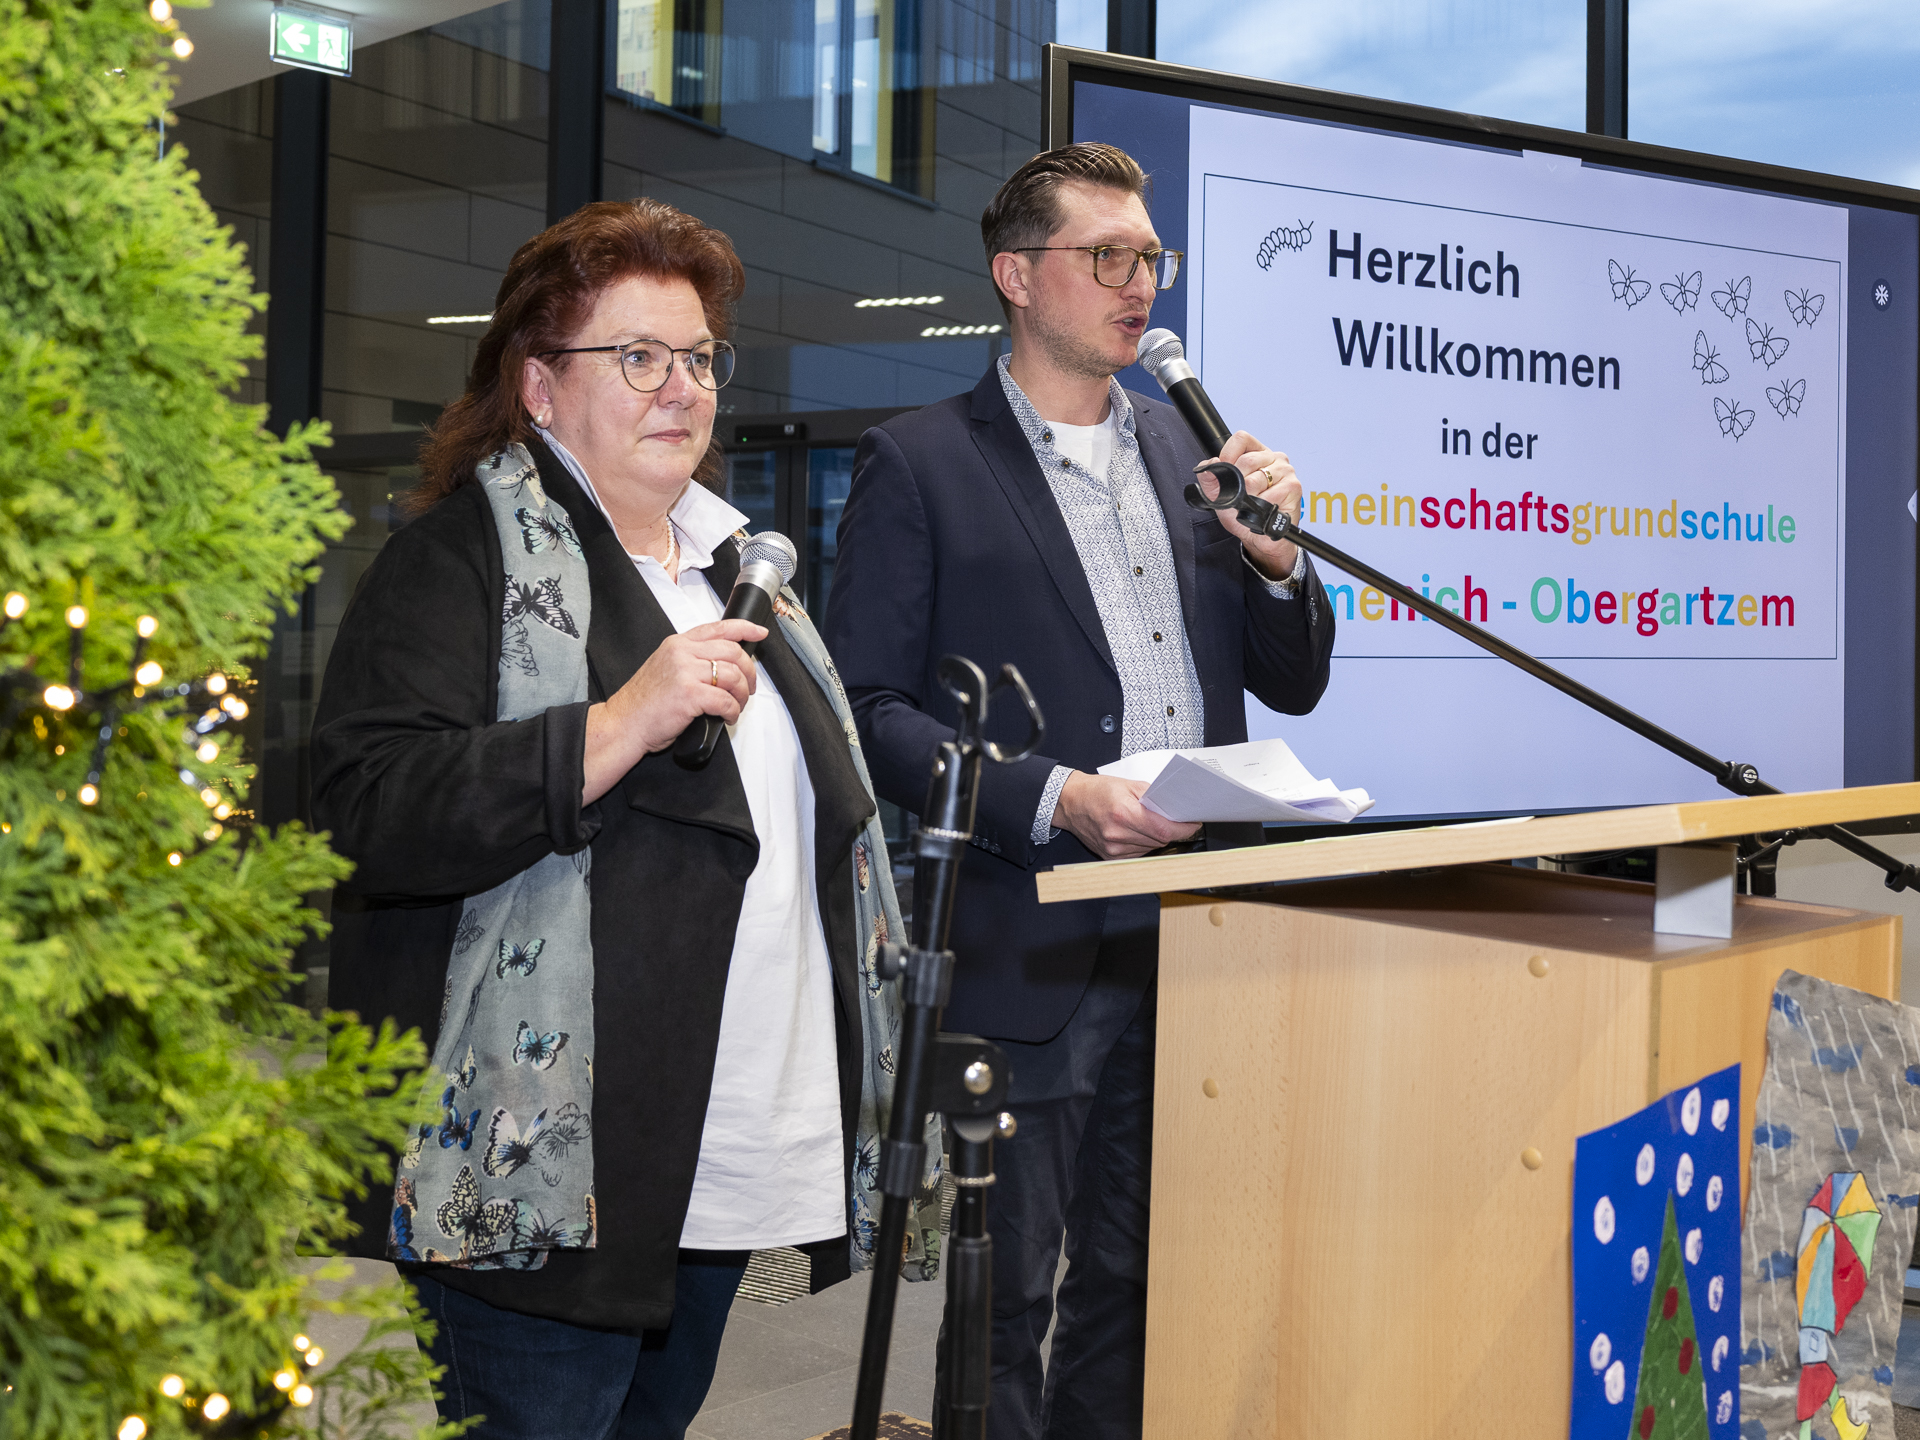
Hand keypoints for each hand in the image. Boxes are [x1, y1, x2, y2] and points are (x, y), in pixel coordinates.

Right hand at [581, 618, 764, 803]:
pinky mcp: (690, 695)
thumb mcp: (665, 667)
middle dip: (749, 672)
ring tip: (736, 706)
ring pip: (733, 676)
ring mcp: (686, 672)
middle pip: (733, 652)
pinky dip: (733, 711)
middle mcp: (682, 653)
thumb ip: (690, 660)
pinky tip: (727, 717)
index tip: (759, 633)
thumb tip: (723, 665)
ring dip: (742, 695)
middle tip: (748, 688)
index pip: (718, 628)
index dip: (745, 628)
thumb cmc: (644, 702)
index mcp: (678, 644)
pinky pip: (726, 700)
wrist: (624, 723)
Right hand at [1051, 771, 1200, 860]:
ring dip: (1155, 838)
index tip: (1192, 824)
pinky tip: (1134, 832)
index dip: (1183, 829)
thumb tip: (1176, 809)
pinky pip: (1139, 854)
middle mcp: (1117, 834)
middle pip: (1160, 840)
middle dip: (1169, 830)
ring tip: (1144, 823)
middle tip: (1170, 819)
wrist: (1071, 802)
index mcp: (1123, 813)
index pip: (1164, 830)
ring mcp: (1113, 849)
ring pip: (1151, 849)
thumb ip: (1154, 797)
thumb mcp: (1129, 785)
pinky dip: (1143, 844)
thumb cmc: (1098, 791)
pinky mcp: (1110, 857)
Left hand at [1193, 430, 1301, 581]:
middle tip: (1241, 496)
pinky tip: (1264, 509)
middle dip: (1238, 483)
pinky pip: (1269, 494)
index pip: (1242, 439)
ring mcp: (1285, 471)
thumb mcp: (1221, 496)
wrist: (1261, 538)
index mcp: (1257, 454)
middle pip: (1248, 459)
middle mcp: (1274, 459)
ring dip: (1249, 497)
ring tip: (1253, 504)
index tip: (1226, 470)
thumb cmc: (1244, 515)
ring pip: (1256, 478)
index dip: (1229, 454)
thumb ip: (1210, 480)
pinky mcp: (1293, 486)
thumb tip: (1207, 465)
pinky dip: (1262, 505)